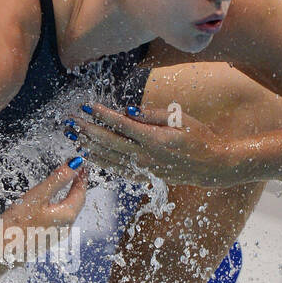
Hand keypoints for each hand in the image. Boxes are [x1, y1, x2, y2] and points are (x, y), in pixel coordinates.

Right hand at [0, 161, 87, 279]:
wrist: (2, 251)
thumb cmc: (18, 223)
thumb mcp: (38, 195)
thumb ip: (58, 179)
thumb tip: (75, 164)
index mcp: (67, 215)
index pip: (81, 192)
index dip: (81, 177)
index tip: (81, 166)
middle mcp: (66, 227)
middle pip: (76, 203)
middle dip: (77, 187)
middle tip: (75, 174)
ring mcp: (58, 235)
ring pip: (68, 212)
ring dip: (68, 198)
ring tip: (65, 185)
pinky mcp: (48, 240)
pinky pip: (59, 221)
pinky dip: (59, 208)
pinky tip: (50, 205)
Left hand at [70, 103, 235, 185]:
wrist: (211, 166)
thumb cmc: (199, 137)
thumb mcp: (180, 119)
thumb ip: (153, 114)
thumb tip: (128, 110)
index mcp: (154, 138)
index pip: (121, 124)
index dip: (102, 115)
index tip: (87, 106)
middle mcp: (145, 155)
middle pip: (109, 142)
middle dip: (88, 130)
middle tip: (71, 121)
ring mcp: (144, 168)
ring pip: (110, 158)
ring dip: (90, 147)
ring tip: (74, 137)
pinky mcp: (145, 176)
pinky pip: (118, 170)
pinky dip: (101, 162)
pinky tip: (90, 155)